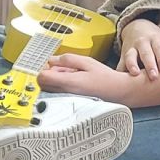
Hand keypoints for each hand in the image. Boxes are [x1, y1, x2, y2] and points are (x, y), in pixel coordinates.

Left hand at [41, 53, 157, 105]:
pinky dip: (60, 83)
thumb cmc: (104, 77)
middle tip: (60, 66)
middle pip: (42, 83)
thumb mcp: (87, 62)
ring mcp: (67, 98)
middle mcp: (65, 92)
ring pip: (49, 87)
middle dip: (48, 72)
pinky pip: (57, 91)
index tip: (48, 62)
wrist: (117, 91)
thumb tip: (51, 60)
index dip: (42, 67)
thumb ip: (68, 59)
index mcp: (69, 82)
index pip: (42, 77)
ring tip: (70, 72)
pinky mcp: (69, 100)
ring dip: (54, 78)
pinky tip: (73, 79)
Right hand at [118, 19, 159, 79]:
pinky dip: (120, 72)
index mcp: (155, 38)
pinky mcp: (122, 56)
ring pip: (130, 56)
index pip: (159, 48)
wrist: (137, 27)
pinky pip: (120, 64)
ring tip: (135, 74)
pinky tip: (122, 82)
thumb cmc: (157, 41)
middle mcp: (142, 42)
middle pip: (145, 53)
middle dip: (149, 65)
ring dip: (132, 65)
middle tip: (154, 76)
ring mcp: (131, 48)